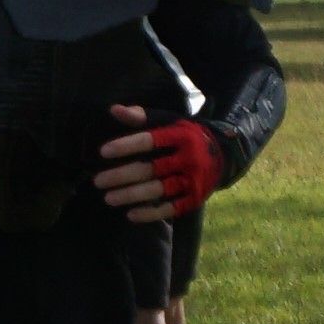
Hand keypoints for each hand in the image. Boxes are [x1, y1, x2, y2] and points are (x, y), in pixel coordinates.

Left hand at [95, 104, 219, 222]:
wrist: (226, 154)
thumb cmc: (186, 135)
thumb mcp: (168, 121)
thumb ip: (142, 117)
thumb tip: (114, 109)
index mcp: (181, 136)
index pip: (150, 140)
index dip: (127, 146)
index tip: (103, 152)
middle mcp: (189, 159)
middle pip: (151, 169)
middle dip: (122, 176)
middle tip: (98, 181)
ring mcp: (193, 180)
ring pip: (159, 190)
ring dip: (132, 195)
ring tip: (108, 198)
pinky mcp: (195, 198)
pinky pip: (172, 208)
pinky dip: (151, 213)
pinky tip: (131, 214)